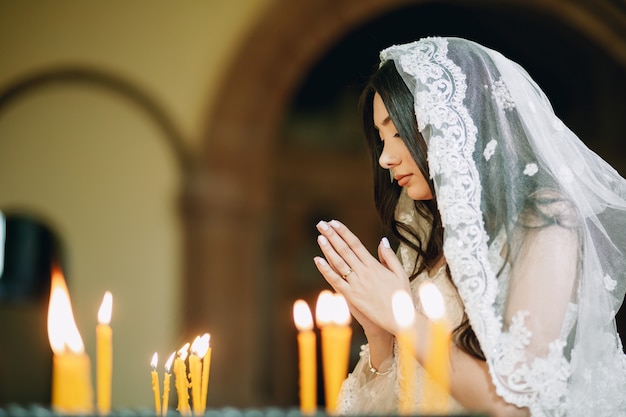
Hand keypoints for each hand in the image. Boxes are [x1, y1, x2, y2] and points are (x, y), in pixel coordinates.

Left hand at [313, 219, 411, 335]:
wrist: (399, 319)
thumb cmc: (401, 297)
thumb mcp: (400, 273)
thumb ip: (389, 257)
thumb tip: (382, 241)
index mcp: (375, 266)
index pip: (356, 244)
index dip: (344, 232)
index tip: (334, 223)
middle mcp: (364, 272)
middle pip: (345, 250)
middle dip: (332, 236)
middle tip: (321, 224)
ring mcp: (357, 284)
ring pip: (339, 263)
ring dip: (328, 249)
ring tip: (319, 237)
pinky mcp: (352, 297)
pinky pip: (336, 281)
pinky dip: (326, 271)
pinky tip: (318, 261)